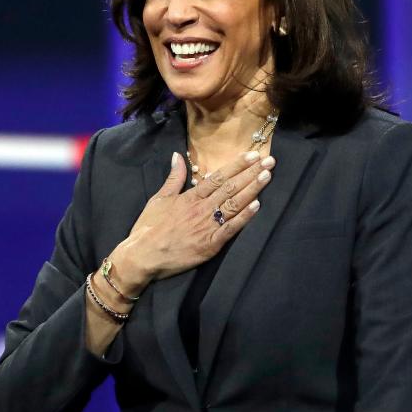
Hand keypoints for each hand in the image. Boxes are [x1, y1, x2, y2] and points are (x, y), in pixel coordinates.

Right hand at [110, 150, 275, 290]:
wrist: (143, 256)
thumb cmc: (149, 227)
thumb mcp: (159, 198)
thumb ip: (173, 178)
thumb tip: (177, 155)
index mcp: (190, 197)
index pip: (218, 177)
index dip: (236, 165)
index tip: (252, 155)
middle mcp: (201, 208)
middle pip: (230, 187)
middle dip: (251, 173)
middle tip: (269, 161)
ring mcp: (207, 226)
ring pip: (234, 204)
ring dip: (252, 189)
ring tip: (267, 176)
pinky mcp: (210, 244)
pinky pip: (230, 229)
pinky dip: (244, 217)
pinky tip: (257, 206)